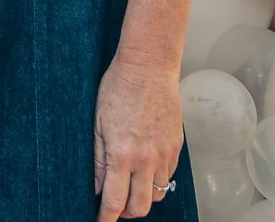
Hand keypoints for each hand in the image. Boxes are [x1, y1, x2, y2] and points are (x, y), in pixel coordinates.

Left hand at [93, 54, 181, 220]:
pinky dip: (156, 179)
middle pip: (140, 207)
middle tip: (116, 203)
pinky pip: (168, 176)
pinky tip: (144, 166)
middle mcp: (146, 159)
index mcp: (122, 154)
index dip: (106, 218)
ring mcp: (164, 154)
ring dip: (143, 195)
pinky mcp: (176, 147)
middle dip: (126, 212)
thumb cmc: (119, 88)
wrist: (149, 67)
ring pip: (157, 194)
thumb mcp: (98, 123)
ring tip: (131, 183)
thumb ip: (98, 160)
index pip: (115, 200)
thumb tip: (98, 188)